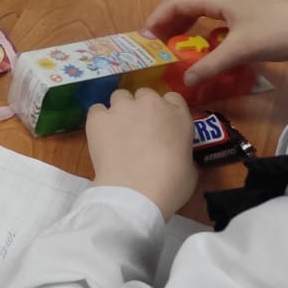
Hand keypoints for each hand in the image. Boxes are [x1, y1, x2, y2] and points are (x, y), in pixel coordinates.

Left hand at [87, 87, 196, 216]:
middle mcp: (151, 103)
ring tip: (116, 133)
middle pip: (144, 94)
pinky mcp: (99, 117)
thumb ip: (181, 151)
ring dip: (120, 111)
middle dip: (141, 109)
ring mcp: (122, 107)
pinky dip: (99, 120)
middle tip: (138, 130)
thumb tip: (175, 155)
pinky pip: (97, 110)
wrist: (137, 192)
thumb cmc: (171, 184)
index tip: (160, 124)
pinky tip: (100, 137)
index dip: (164, 110)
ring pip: (119, 97)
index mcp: (178, 115)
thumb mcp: (190, 167)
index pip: (172, 98)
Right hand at [146, 0, 287, 84]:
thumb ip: (209, 66)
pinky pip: (212, 15)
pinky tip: (200, 43)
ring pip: (199, 9)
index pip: (177, 2)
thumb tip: (184, 81)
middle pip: (186, 3)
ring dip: (183, 25)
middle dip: (167, 22)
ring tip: (171, 44)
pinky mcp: (245, 9)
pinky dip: (200, 27)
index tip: (144, 38)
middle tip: (154, 44)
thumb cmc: (275, 35)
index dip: (157, 18)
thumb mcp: (239, 52)